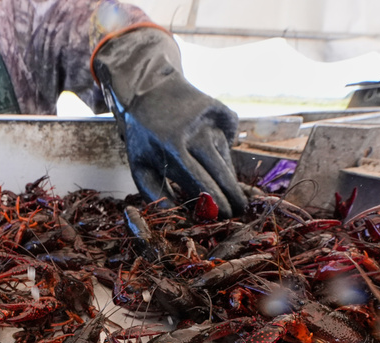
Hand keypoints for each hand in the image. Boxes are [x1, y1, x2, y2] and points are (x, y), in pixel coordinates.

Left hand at [93, 28, 246, 217]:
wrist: (146, 88)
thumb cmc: (143, 136)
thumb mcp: (139, 165)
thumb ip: (156, 194)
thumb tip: (180, 217)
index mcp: (172, 150)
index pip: (201, 184)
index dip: (216, 203)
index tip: (224, 216)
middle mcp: (195, 134)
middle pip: (221, 172)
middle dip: (232, 195)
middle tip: (239, 210)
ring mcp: (210, 120)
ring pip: (226, 157)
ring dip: (229, 176)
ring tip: (227, 190)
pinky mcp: (220, 110)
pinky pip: (231, 136)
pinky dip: (227, 148)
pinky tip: (217, 154)